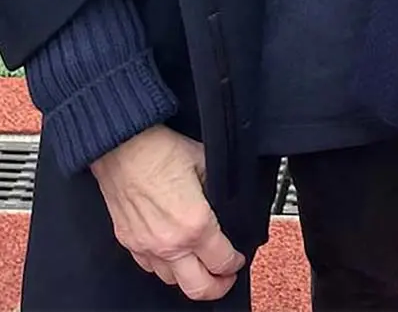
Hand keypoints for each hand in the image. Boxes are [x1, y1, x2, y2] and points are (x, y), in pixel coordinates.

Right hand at [90, 125, 245, 300]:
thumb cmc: (159, 150)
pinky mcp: (128, 242)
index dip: (235, 262)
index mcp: (195, 225)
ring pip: (172, 281)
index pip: (222, 261)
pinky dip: (164, 266)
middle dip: (218, 286)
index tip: (238, 258)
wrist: (122, 145)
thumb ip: (218, 188)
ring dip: (189, 276)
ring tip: (199, 263)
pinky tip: (173, 252)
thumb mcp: (205, 161)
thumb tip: (228, 200)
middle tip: (225, 277)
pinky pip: (149, 268)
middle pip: (199, 288)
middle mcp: (170, 243)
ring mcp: (146, 246)